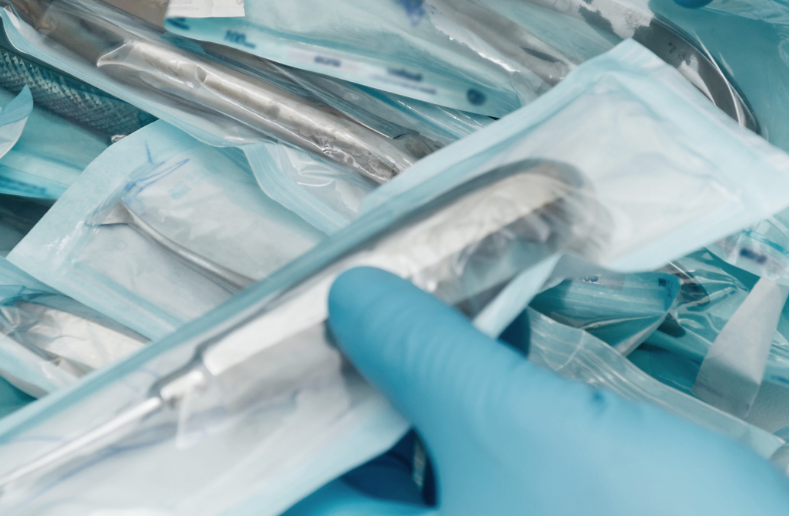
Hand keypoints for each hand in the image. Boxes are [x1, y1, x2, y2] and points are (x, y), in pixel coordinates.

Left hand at [286, 267, 788, 515]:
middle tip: (354, 299)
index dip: (273, 406)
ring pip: (421, 474)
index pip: (288, 490)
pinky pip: (480, 478)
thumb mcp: (517, 425)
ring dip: (418, 390)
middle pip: (353, 478)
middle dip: (353, 383)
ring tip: (423, 302)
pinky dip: (477, 414)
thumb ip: (424, 354)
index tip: (271, 332)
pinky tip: (492, 346)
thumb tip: (353, 299)